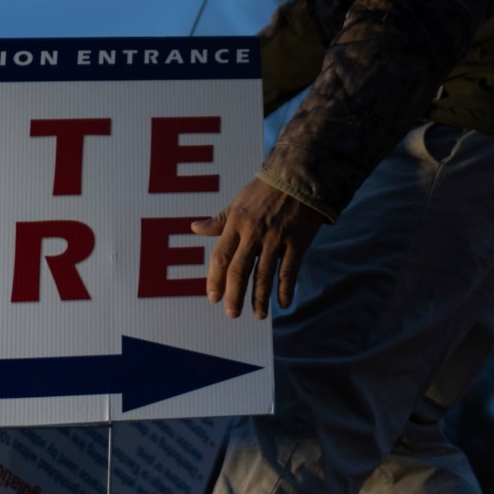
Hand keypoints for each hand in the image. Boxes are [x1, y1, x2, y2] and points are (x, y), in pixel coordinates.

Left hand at [191, 176, 325, 318]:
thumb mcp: (238, 202)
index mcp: (236, 223)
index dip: (214, 279)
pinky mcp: (297, 241)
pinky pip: (289, 270)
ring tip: (258, 315)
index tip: (212, 298)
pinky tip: (283, 303)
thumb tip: (194, 228)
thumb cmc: (264, 191)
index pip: (220, 256)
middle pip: (240, 270)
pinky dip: (286, 289)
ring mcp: (276, 237)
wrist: (299, 178)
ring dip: (260, 298)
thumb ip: (218, 220)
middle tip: (231, 314)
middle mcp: (254, 232)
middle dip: (234, 295)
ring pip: (264, 274)